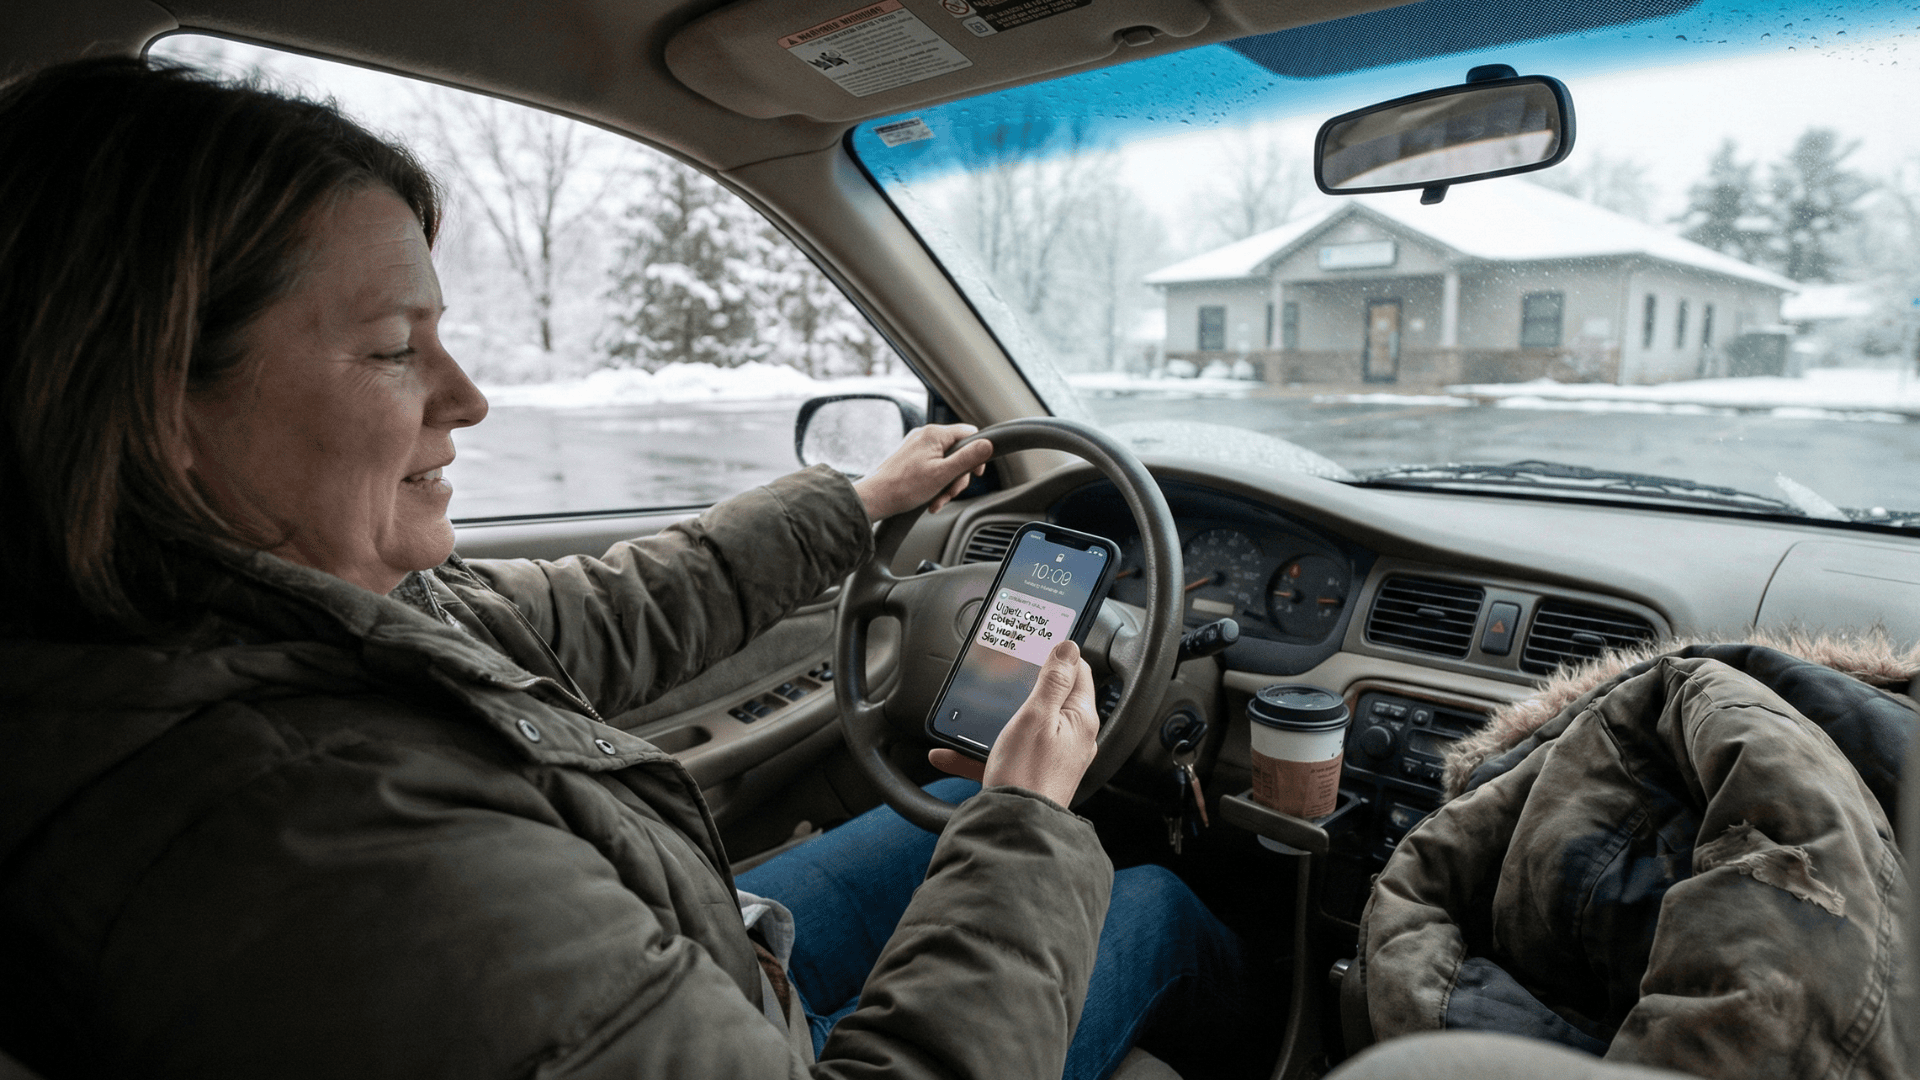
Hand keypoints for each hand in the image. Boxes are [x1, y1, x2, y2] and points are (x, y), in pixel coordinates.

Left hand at [853, 423, 992, 520]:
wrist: (874, 498)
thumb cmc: (904, 487)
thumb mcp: (943, 474)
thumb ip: (968, 458)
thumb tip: (988, 444)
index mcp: (935, 434)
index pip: (970, 434)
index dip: (977, 455)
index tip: (975, 474)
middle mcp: (925, 435)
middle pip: (958, 452)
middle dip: (958, 476)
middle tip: (950, 493)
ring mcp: (916, 446)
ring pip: (945, 462)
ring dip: (946, 484)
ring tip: (937, 501)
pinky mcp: (909, 458)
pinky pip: (931, 467)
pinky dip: (934, 483)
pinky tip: (930, 499)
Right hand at [930, 640, 1098, 807]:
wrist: (1015, 829)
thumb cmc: (1026, 774)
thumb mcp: (1036, 716)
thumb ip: (1054, 680)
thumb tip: (1070, 647)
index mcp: (1080, 718)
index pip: (1078, 671)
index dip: (1057, 655)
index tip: (1035, 644)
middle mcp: (1074, 737)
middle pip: (1052, 697)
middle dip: (1025, 686)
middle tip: (1002, 676)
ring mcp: (1055, 757)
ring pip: (1025, 726)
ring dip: (997, 720)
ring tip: (971, 715)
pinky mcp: (1036, 774)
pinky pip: (1008, 754)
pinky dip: (982, 752)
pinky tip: (951, 753)